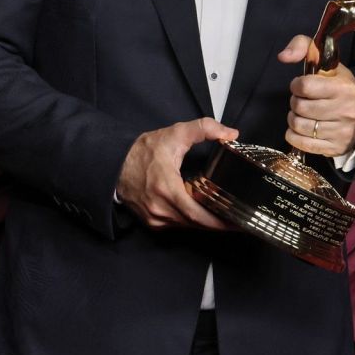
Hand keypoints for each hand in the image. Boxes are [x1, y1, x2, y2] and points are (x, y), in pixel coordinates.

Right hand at [117, 117, 237, 228]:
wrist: (113, 164)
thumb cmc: (142, 151)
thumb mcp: (175, 134)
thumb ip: (204, 128)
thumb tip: (231, 133)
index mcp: (167, 190)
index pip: (199, 215)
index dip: (221, 222)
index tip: (239, 221)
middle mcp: (160, 209)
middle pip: (197, 224)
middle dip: (219, 223)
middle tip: (241, 219)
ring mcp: (155, 218)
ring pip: (188, 226)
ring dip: (206, 222)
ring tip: (227, 216)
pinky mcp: (152, 222)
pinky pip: (178, 225)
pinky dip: (192, 221)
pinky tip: (204, 214)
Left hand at [279, 35, 354, 157]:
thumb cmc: (337, 86)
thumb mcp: (325, 61)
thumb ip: (302, 46)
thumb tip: (283, 56)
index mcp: (344, 87)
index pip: (305, 86)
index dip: (296, 85)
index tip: (301, 86)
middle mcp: (345, 110)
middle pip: (299, 107)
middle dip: (295, 102)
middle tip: (302, 101)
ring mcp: (341, 131)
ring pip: (298, 126)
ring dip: (294, 119)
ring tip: (302, 114)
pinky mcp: (335, 147)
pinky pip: (301, 144)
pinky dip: (294, 135)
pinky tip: (301, 129)